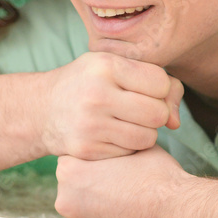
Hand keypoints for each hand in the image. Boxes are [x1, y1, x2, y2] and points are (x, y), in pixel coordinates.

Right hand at [43, 52, 182, 160]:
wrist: (42, 108)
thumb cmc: (87, 82)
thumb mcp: (114, 66)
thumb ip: (157, 82)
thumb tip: (176, 122)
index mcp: (105, 66)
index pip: (161, 83)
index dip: (158, 88)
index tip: (143, 89)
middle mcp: (96, 94)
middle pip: (158, 114)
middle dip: (155, 113)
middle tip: (138, 109)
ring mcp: (90, 124)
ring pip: (148, 137)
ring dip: (143, 132)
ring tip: (125, 121)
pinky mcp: (87, 149)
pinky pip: (130, 152)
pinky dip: (127, 145)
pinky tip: (111, 133)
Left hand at [55, 146, 186, 217]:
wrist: (179, 213)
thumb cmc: (158, 177)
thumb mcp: (131, 146)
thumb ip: (111, 144)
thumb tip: (108, 142)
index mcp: (69, 171)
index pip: (73, 160)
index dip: (93, 161)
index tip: (110, 167)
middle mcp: (65, 199)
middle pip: (74, 185)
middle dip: (92, 183)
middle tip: (118, 185)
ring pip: (82, 207)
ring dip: (97, 204)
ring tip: (124, 201)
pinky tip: (125, 216)